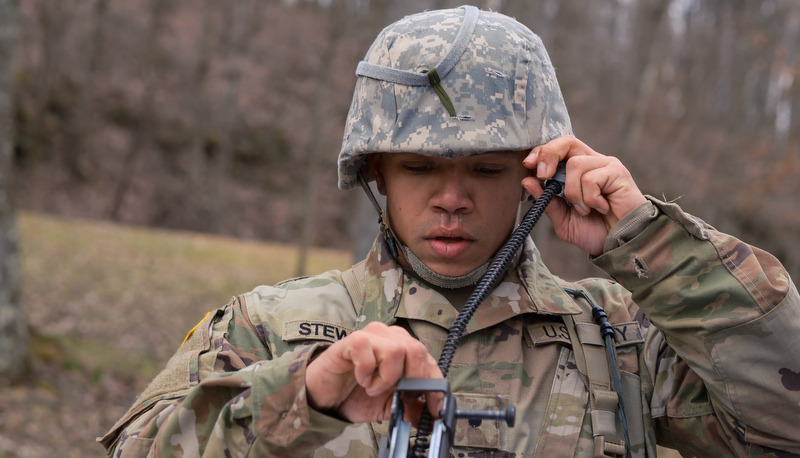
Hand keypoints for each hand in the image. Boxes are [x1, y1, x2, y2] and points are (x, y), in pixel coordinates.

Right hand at [305, 322, 442, 423]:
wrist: (325, 396)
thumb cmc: (355, 393)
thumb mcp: (389, 405)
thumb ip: (411, 407)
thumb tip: (432, 415)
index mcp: (404, 349)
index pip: (429, 361)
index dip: (434, 385)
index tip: (435, 408)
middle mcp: (390, 337)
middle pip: (417, 350)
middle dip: (413, 380)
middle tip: (398, 396)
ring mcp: (371, 336)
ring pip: (396, 350)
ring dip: (387, 378)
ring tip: (373, 388)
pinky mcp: (351, 340)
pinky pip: (368, 349)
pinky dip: (367, 371)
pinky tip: (361, 379)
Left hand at [521, 136, 645, 255]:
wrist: (620, 246)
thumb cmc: (596, 232)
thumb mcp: (563, 219)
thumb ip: (546, 201)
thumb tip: (527, 181)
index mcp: (579, 170)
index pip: (558, 148)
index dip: (541, 152)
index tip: (528, 165)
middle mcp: (593, 162)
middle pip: (567, 141)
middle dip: (549, 155)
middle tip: (544, 176)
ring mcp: (607, 165)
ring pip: (576, 164)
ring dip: (573, 193)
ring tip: (584, 210)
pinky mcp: (618, 173)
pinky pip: (591, 178)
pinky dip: (589, 198)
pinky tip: (600, 208)